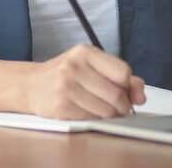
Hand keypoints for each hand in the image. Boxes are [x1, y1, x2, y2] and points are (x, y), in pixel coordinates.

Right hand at [21, 44, 146, 118]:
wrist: (30, 85)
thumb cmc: (65, 75)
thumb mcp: (90, 66)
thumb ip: (119, 76)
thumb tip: (140, 95)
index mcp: (85, 52)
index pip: (122, 72)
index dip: (128, 86)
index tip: (124, 91)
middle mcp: (74, 66)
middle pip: (116, 94)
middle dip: (122, 106)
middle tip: (118, 108)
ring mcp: (65, 87)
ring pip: (106, 110)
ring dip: (110, 115)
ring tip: (102, 110)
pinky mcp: (60, 106)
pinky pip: (91, 119)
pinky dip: (95, 120)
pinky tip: (87, 112)